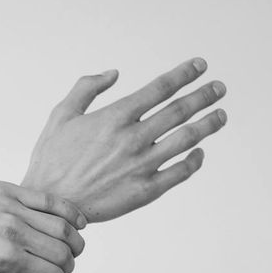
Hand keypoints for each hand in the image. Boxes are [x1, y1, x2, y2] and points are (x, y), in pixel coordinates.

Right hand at [23, 58, 227, 221]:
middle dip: (205, 95)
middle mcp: (132, 139)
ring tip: (220, 115)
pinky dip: (194, 160)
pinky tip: (199, 152)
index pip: (160, 88)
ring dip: (208, 124)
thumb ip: (86, 88)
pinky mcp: (145, 191)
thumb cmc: (51, 161)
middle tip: (220, 88)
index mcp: (114, 117)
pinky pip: (180, 172)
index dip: (184, 74)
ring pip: (186, 139)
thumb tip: (114, 73)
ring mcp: (141, 166)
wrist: (50, 206)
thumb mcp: (60, 116)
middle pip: (180, 110)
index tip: (200, 66)